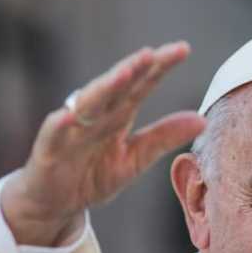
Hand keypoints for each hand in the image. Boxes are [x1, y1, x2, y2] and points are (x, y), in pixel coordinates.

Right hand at [1, 42, 206, 245]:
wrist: (56, 203)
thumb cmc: (93, 175)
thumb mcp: (135, 159)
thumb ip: (163, 137)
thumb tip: (203, 120)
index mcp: (119, 114)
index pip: (142, 84)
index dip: (160, 67)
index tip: (182, 49)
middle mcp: (96, 115)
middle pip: (115, 87)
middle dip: (131, 69)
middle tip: (151, 54)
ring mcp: (71, 129)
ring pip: (88, 104)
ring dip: (103, 88)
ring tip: (122, 75)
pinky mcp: (49, 149)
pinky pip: (54, 134)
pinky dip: (61, 125)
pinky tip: (69, 117)